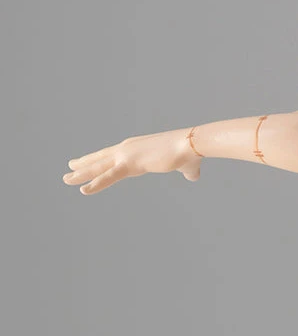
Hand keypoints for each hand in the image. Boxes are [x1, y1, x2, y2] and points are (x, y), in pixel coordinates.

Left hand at [63, 128, 200, 194]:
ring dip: (82, 174)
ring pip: (99, 167)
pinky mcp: (129, 165)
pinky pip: (108, 176)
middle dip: (84, 165)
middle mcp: (127, 149)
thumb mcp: (186, 166)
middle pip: (101, 159)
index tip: (88, 162)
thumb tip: (194, 176)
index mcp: (136, 149)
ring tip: (66, 179)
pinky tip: (84, 190)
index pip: (113, 156)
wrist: (190, 145)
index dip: (99, 160)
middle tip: (69, 169)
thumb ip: (187, 172)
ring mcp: (126, 156)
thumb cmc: (189, 154)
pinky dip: (96, 183)